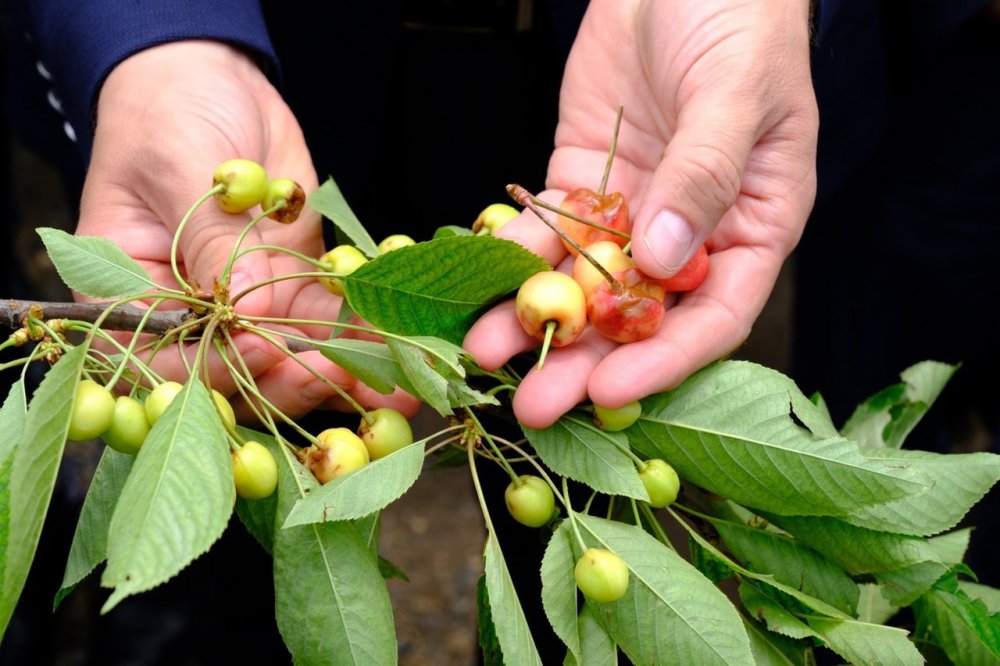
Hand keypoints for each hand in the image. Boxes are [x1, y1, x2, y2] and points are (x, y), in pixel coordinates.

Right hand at [77, 40, 418, 419]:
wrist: (209, 81)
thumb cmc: (167, 113)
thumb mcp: (180, 166)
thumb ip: (211, 239)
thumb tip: (247, 308)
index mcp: (129, 296)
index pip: (168, 356)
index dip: (217, 366)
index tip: (267, 352)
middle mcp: (187, 316)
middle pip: (236, 374)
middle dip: (292, 381)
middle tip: (343, 374)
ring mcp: (244, 308)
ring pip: (290, 360)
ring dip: (342, 373)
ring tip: (396, 382)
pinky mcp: (290, 289)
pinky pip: (326, 324)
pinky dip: (363, 336)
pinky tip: (402, 344)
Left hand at [465, 0, 817, 426]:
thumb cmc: (739, 21)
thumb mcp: (737, 92)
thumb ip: (704, 173)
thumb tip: (666, 258)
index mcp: (753, 225)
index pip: (715, 315)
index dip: (664, 361)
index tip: (612, 391)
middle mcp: (691, 233)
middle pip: (638, 317)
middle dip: (585, 362)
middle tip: (535, 406)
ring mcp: (633, 211)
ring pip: (583, 281)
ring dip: (536, 320)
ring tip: (487, 354)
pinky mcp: (584, 181)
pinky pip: (548, 229)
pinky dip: (515, 258)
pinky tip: (481, 289)